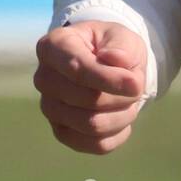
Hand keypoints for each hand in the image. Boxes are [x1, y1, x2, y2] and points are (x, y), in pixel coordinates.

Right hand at [34, 20, 147, 154]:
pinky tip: (123, 115)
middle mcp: (44, 79)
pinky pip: (95, 145)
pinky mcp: (62, 132)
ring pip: (92, 125)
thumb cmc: (111, 46)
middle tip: (136, 85)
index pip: (77, 70)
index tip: (136, 83)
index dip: (109, 79)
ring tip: (130, 100)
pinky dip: (118, 133)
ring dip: (123, 114)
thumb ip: (121, 46)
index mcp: (53, 47)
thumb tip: (115, 59)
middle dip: (121, 95)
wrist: (109, 65)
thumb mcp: (121, 36)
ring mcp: (50, 108)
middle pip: (87, 100)